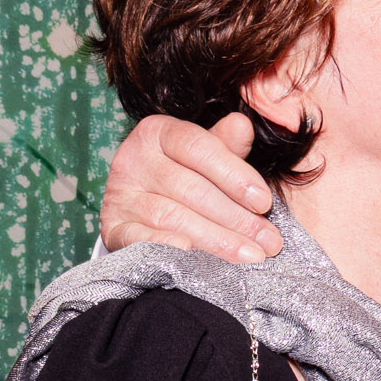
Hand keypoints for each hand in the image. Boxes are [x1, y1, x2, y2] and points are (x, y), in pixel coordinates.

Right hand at [97, 111, 281, 259]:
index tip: (264, 202)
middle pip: (190, 188)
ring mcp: (120, 194)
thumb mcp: (206, 157)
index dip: (234, 175)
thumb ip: (226, 145)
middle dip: (235, 218)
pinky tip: (191, 254)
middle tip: (268, 241)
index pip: (199, 148)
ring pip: (172, 216)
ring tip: (249, 255)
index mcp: (158, 132)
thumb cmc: (185, 177)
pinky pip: (139, 238)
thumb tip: (242, 125)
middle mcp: (134, 159)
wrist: (140, 208)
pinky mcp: (112, 227)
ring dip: (215, 239)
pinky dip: (165, 245)